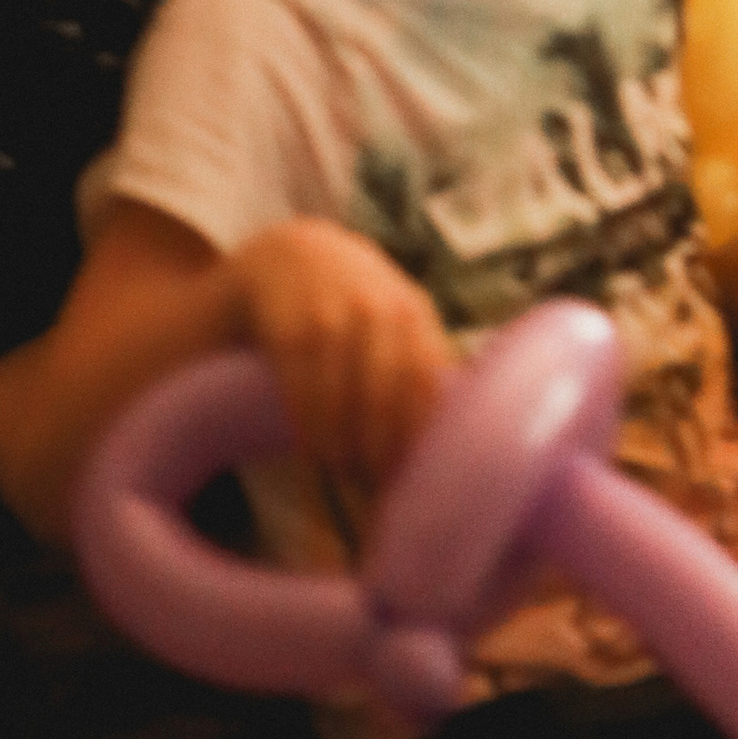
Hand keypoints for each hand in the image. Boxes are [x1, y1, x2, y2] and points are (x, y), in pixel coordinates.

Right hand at [228, 221, 450, 487]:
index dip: (423, 433)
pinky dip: (311, 432)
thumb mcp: (393, 312)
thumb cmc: (350, 301)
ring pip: (345, 403)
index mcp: (414, 311)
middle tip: (375, 483)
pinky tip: (313, 451)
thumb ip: (420, 358)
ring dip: (344, 448)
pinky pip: (305, 397)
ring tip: (343, 469)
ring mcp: (334, 320)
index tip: (419, 474)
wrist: (285, 255)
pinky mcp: (292, 332)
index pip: (430, 382)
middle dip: (382, 449)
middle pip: (390, 397)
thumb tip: (452, 436)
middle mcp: (379, 311)